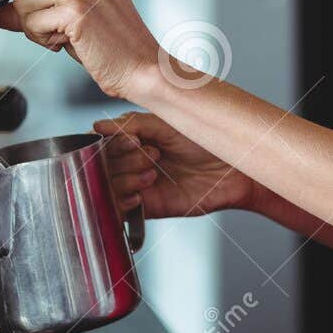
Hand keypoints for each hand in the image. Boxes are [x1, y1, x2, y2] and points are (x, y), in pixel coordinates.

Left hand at [0, 0, 160, 100]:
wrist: (143, 65)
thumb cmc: (112, 41)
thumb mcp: (73, 11)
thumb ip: (37, 3)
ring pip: (21, 2)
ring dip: (32, 27)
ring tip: (62, 37)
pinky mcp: (75, 10)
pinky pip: (31, 23)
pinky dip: (42, 39)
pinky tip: (68, 43)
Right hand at [95, 110, 257, 217]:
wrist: (234, 167)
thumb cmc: (207, 139)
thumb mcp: (167, 122)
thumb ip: (131, 123)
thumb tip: (98, 126)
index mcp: (135, 138)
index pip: (102, 142)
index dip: (111, 142)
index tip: (132, 140)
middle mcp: (134, 161)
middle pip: (102, 164)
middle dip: (124, 158)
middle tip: (153, 154)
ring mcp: (140, 184)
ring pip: (108, 186)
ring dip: (126, 178)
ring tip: (153, 173)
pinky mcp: (149, 206)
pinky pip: (120, 209)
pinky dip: (123, 202)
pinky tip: (139, 195)